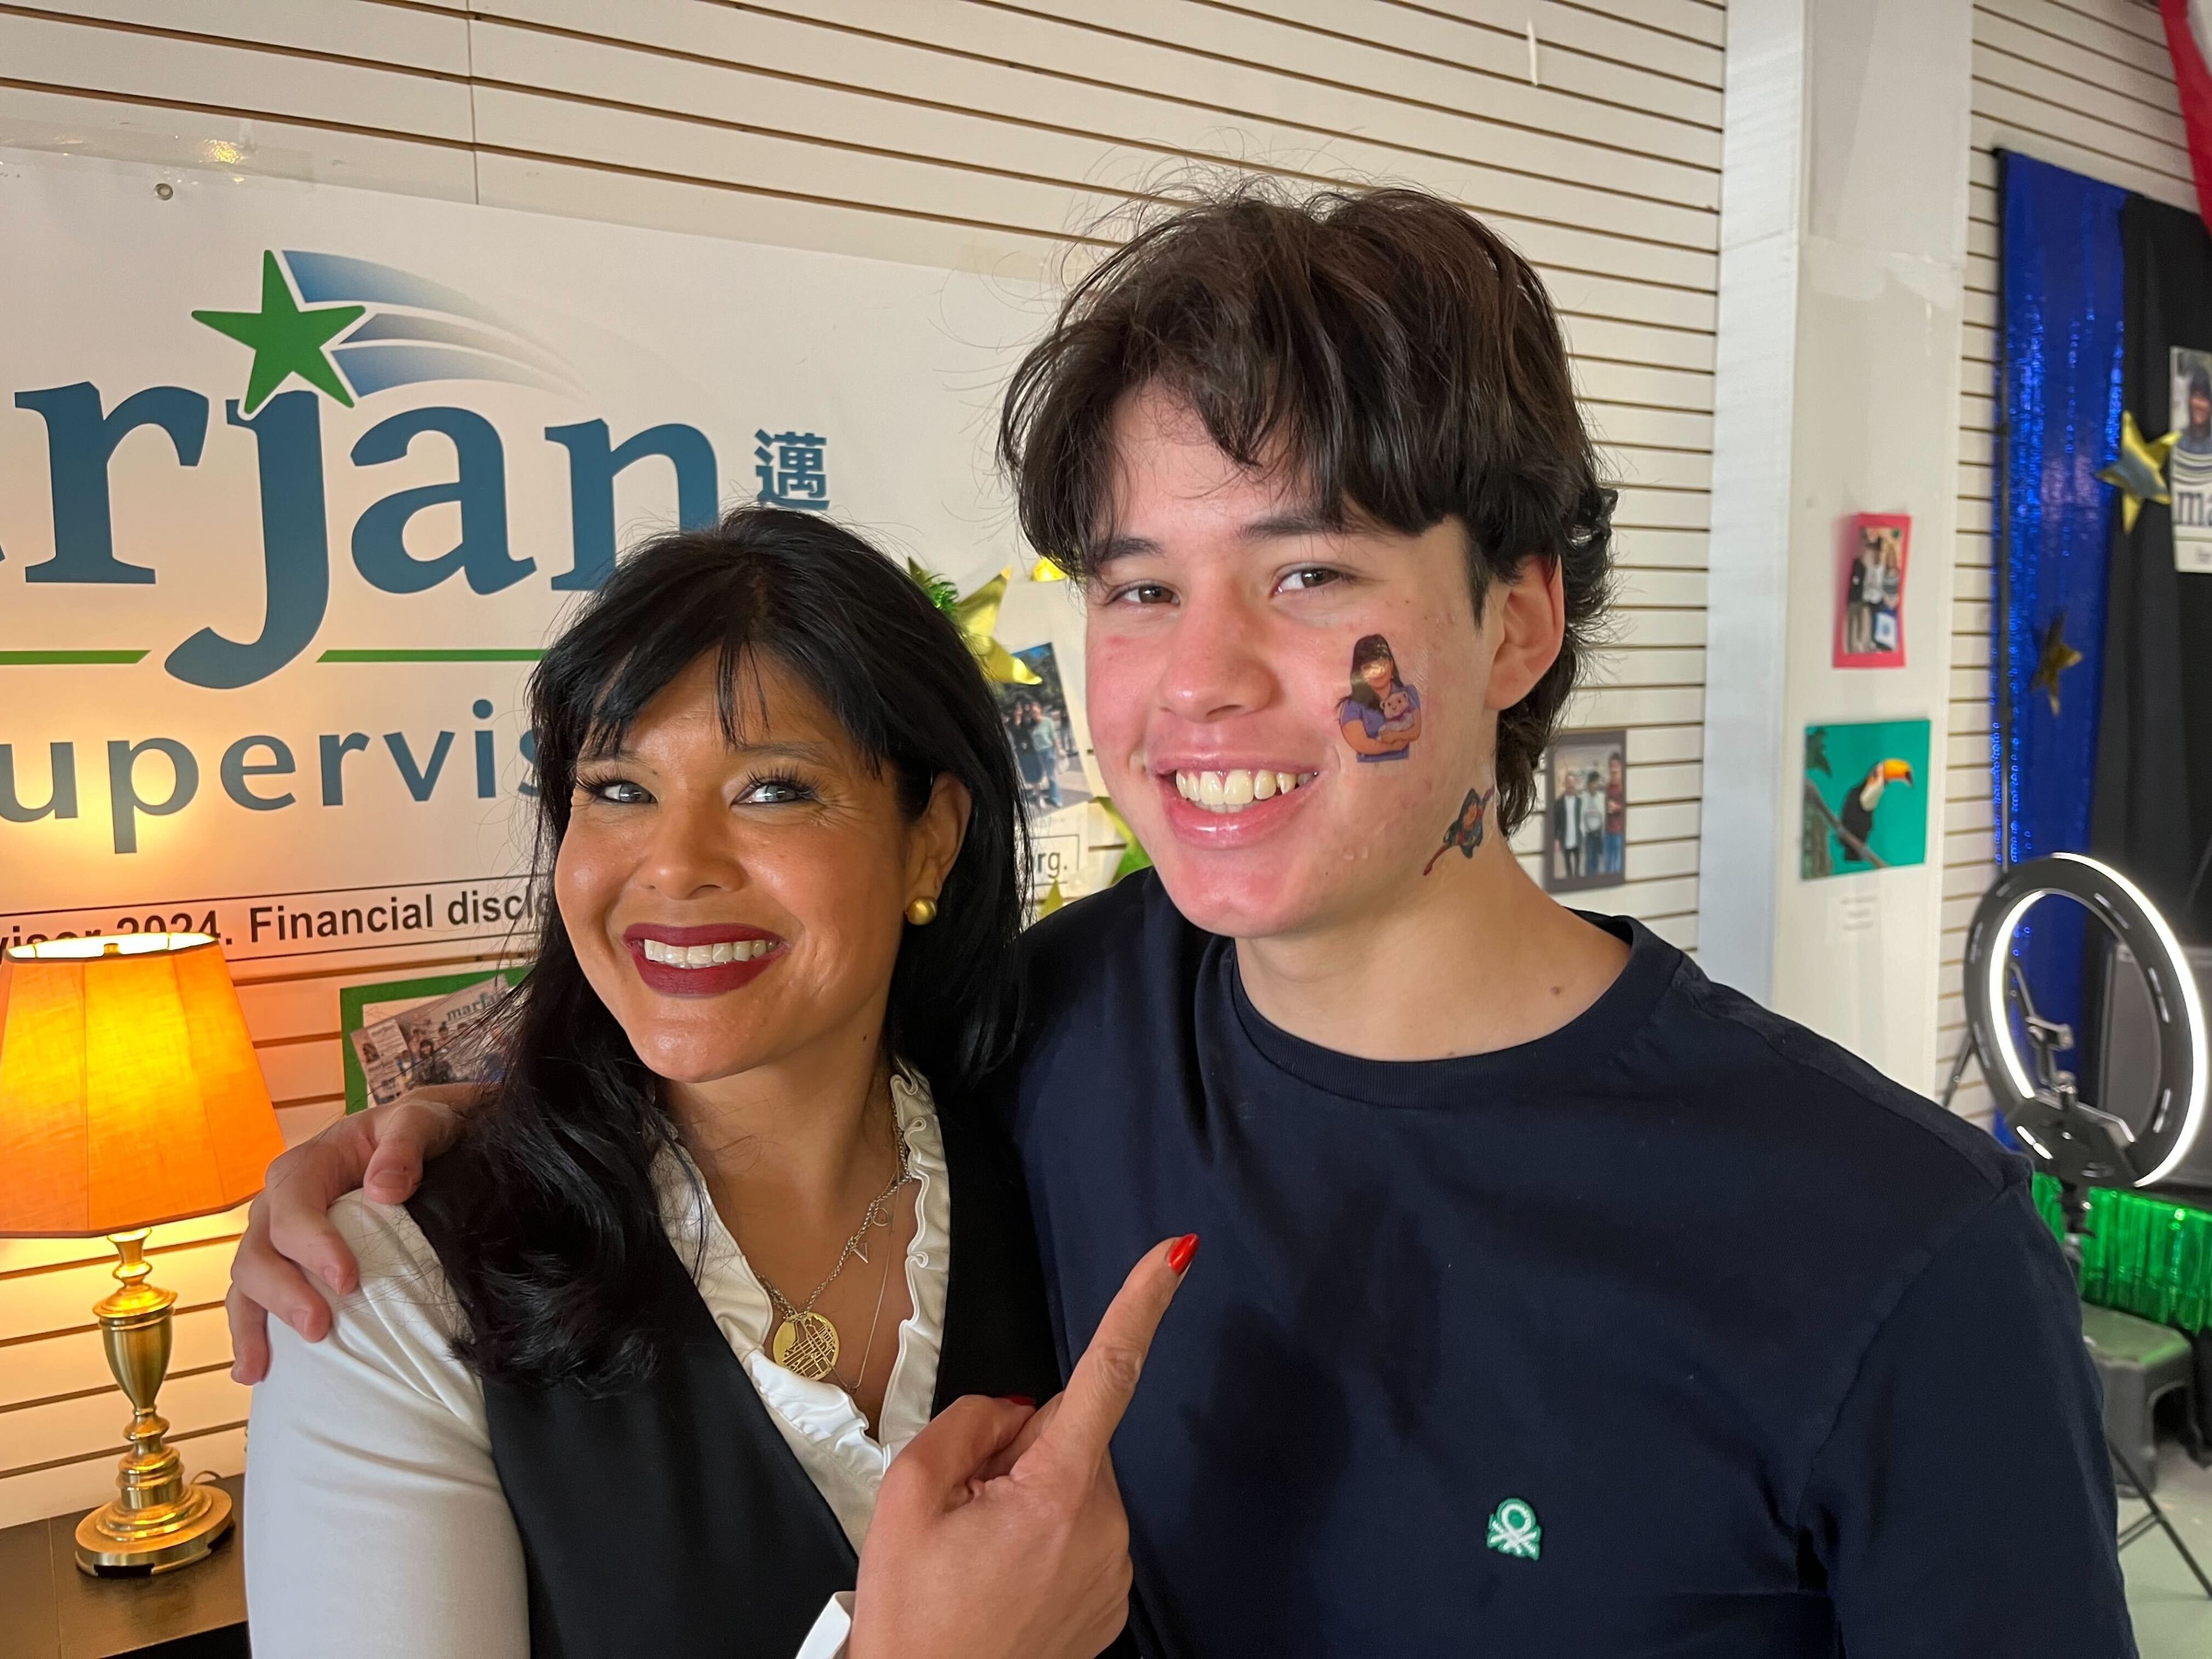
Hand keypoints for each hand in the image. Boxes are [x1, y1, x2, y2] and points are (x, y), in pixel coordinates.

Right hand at [226, 1085, 484, 1381]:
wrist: (417, 1142)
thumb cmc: (416, 1131)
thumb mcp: (420, 1121)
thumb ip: (406, 1145)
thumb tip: (385, 1189)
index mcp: (305, 1167)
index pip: (293, 1209)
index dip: (313, 1246)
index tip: (348, 1279)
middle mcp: (278, 1205)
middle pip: (259, 1252)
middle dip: (282, 1294)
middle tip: (319, 1328)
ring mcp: (276, 1240)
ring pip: (247, 1283)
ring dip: (254, 1325)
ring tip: (263, 1368)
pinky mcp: (286, 1268)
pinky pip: (255, 1301)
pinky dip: (250, 1334)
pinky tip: (253, 1371)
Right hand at [848, 1234, 1196, 1658]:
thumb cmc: (914, 1620)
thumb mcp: (909, 1497)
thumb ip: (968, 1424)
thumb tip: (1019, 1409)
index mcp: (1058, 1493)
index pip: (1109, 1375)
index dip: (1142, 1305)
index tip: (1178, 1252)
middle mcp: (1105, 1528)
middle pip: (1071, 1438)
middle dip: (1022, 1449)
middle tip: (963, 1508)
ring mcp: (1113, 1571)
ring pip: (1073, 1488)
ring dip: (1028, 1499)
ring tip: (974, 1558)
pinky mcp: (1110, 1603)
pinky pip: (1079, 1535)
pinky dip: (1041, 1540)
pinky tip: (998, 1581)